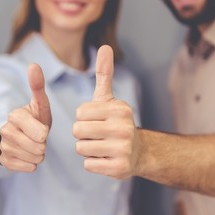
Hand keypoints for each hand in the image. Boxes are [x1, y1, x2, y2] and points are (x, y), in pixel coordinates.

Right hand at [0, 64, 51, 171]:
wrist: (25, 135)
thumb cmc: (36, 119)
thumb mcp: (40, 104)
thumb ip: (38, 86)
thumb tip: (33, 65)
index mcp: (15, 115)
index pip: (38, 132)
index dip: (44, 133)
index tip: (43, 131)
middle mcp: (5, 130)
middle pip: (36, 147)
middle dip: (43, 146)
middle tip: (40, 140)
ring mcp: (3, 145)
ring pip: (31, 158)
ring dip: (38, 155)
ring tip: (35, 147)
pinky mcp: (3, 159)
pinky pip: (24, 167)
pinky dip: (31, 165)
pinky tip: (29, 156)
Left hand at [73, 45, 138, 178]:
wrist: (137, 152)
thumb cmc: (115, 123)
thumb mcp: (109, 99)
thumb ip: (105, 74)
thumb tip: (105, 46)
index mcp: (120, 109)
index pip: (79, 113)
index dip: (83, 118)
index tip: (98, 121)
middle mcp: (124, 127)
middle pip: (77, 130)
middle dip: (82, 134)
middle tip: (98, 135)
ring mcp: (123, 149)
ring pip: (80, 148)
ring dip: (87, 149)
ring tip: (103, 146)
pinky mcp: (119, 168)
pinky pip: (88, 164)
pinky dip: (93, 163)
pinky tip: (106, 159)